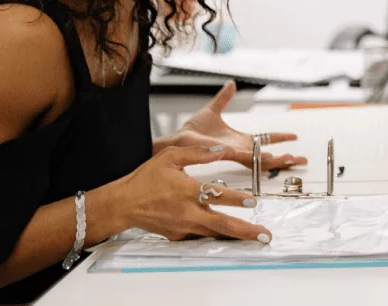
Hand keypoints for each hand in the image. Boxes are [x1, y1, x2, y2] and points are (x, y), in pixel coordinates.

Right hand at [101, 145, 272, 241]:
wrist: (123, 204)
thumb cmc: (146, 179)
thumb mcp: (170, 156)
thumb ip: (198, 153)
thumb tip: (223, 150)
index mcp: (186, 190)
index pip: (216, 195)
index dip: (236, 199)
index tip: (253, 201)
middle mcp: (187, 211)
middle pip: (221, 224)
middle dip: (245, 231)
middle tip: (265, 235)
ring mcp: (183, 226)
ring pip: (215, 233)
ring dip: (236, 236)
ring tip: (255, 237)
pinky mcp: (179, 235)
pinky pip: (201, 235)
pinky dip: (217, 235)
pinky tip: (232, 236)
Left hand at [168, 80, 306, 170]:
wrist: (176, 140)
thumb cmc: (191, 131)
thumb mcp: (212, 110)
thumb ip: (224, 98)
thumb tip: (232, 84)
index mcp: (239, 140)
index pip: (265, 139)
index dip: (280, 138)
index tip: (295, 137)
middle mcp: (239, 149)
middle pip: (268, 154)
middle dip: (285, 158)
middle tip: (303, 160)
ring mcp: (233, 152)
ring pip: (260, 159)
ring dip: (276, 160)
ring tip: (291, 160)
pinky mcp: (225, 153)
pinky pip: (244, 156)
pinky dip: (258, 157)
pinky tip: (270, 156)